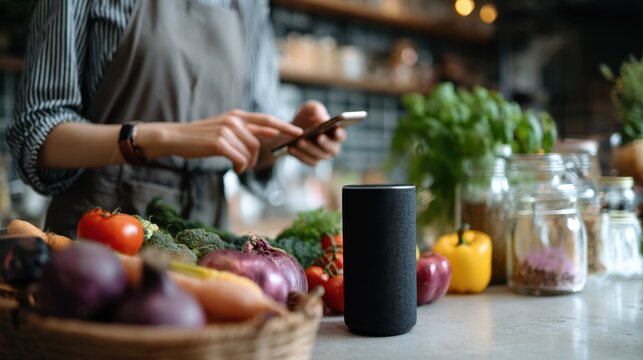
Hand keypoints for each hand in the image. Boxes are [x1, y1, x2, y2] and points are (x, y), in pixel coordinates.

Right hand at [158, 109, 301, 172]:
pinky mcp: (219, 143)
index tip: (299, 132)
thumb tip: (269, 134)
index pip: (267, 120)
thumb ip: (246, 129)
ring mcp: (227, 131)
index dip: (284, 126)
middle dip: (257, 158)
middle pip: (259, 142)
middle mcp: (234, 120)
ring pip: (250, 153)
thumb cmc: (201, 137)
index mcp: (238, 115)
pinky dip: (240, 167)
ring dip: (247, 164)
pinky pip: (240, 159)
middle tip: (248, 166)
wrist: (176, 137)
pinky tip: (235, 169)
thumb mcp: (225, 127)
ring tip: (238, 167)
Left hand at [287, 101, 346, 165]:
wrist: (291, 129)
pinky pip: (308, 161)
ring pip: (320, 156)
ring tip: (300, 141)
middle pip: (333, 149)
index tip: (336, 130)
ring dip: (310, 149)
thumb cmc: (306, 117)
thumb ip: (318, 111)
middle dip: (326, 143)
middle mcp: (332, 146)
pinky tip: (291, 148)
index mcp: (336, 133)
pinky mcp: (311, 161)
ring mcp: (322, 155)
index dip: (340, 134)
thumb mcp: (311, 109)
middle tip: (318, 137)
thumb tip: (322, 119)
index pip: (341, 135)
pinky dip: (300, 155)